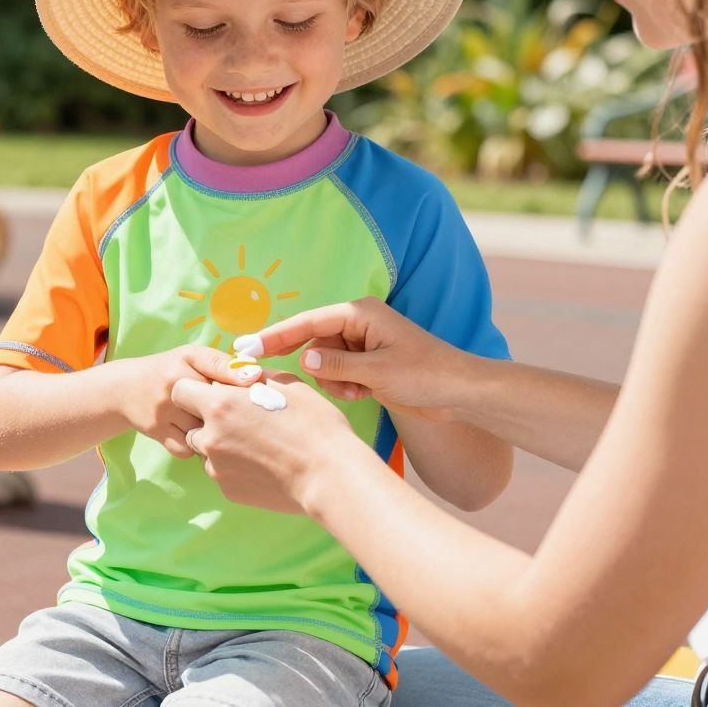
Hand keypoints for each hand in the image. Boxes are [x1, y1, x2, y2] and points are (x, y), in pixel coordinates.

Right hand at [113, 345, 261, 457]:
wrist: (126, 389)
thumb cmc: (169, 370)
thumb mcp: (192, 357)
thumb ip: (222, 363)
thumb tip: (255, 375)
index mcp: (188, 361)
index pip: (226, 375)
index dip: (244, 387)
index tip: (256, 394)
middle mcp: (174, 385)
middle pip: (217, 408)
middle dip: (231, 414)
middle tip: (239, 416)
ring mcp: (164, 411)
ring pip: (204, 432)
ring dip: (214, 433)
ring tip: (218, 428)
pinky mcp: (157, 432)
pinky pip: (188, 449)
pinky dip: (195, 447)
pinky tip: (197, 438)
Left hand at [171, 373, 358, 512]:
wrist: (329, 475)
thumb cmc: (313, 424)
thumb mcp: (285, 383)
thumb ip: (251, 377)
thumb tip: (239, 373)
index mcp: (219, 404)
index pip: (180, 390)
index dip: (196, 389)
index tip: (217, 392)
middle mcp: (209, 436)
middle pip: (191, 422)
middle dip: (208, 419)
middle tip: (242, 420)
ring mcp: (216, 467)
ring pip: (205, 450)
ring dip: (221, 444)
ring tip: (257, 443)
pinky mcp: (228, 490)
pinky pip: (222, 472)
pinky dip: (235, 466)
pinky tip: (264, 464)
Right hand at [252, 297, 470, 421]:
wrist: (461, 393)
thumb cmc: (427, 374)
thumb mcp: (378, 371)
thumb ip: (337, 365)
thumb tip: (303, 362)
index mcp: (358, 313)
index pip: (307, 322)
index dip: (275, 335)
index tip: (246, 348)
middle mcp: (357, 323)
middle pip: (314, 344)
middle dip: (318, 368)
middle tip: (335, 385)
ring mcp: (362, 344)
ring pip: (324, 362)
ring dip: (334, 381)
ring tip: (358, 391)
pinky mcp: (367, 363)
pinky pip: (338, 372)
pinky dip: (344, 386)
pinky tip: (364, 394)